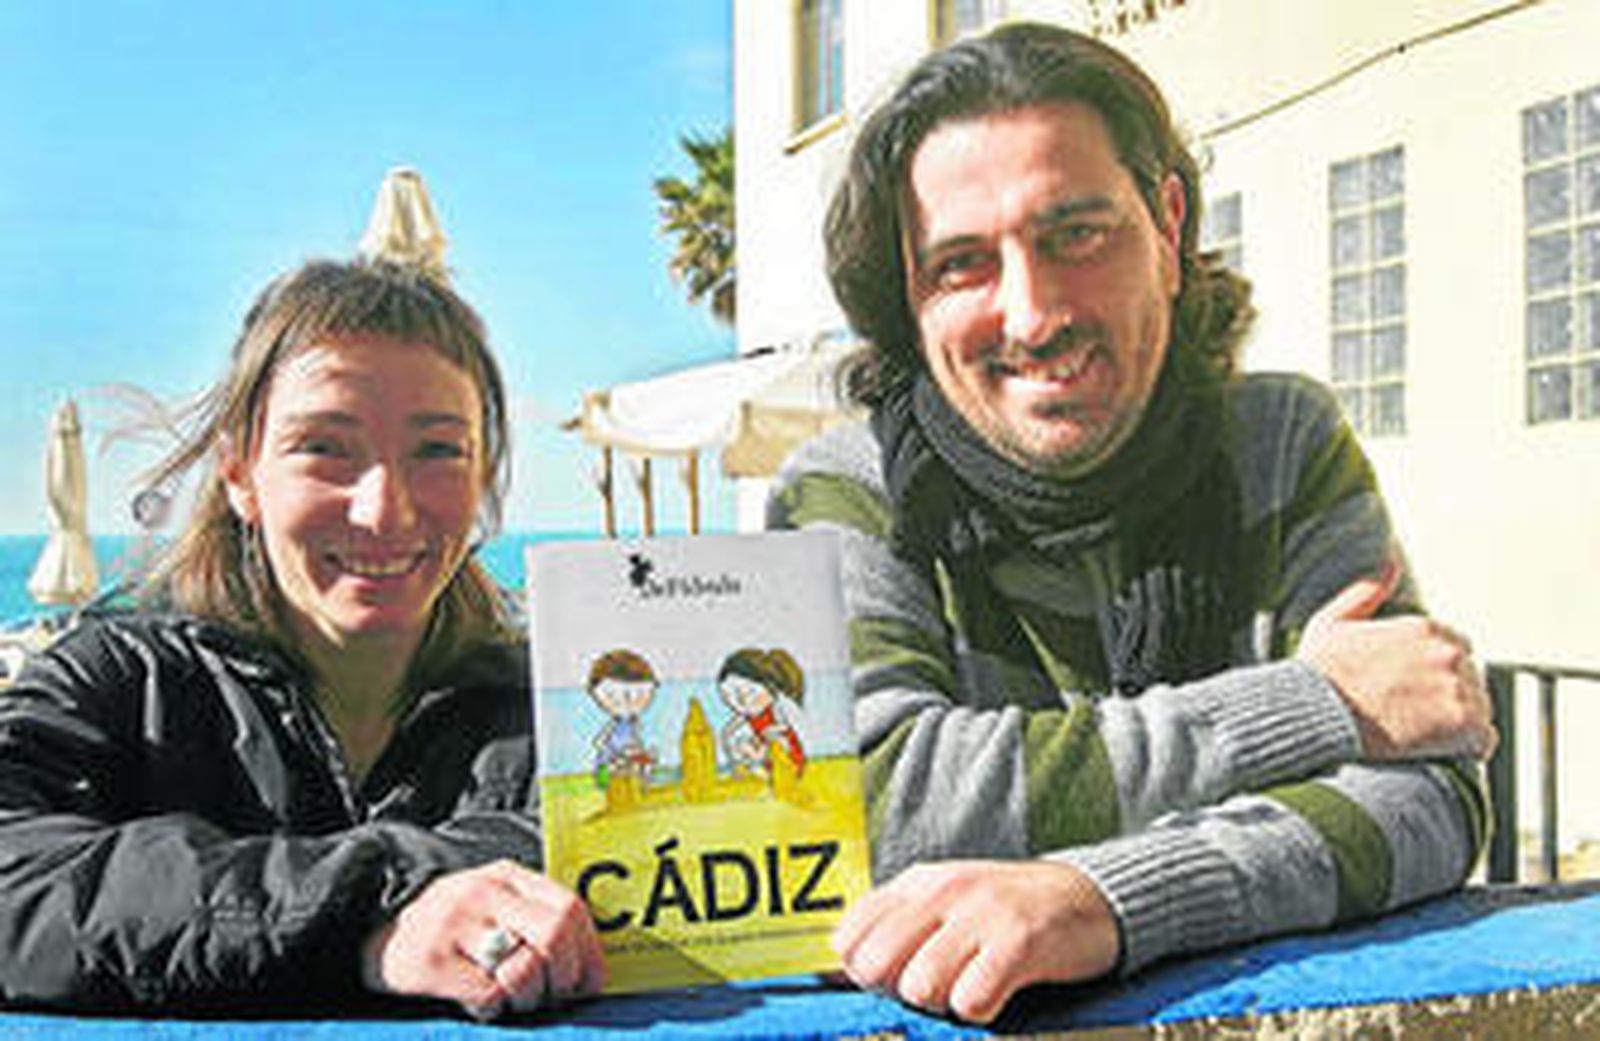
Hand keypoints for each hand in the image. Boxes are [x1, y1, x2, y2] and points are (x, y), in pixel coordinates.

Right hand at [361, 859, 605, 1019]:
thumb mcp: (492, 911)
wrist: (370, 941)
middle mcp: (482, 891)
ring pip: (524, 970)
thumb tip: (593, 976)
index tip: (586, 985)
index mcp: (506, 877)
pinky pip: (488, 996)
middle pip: (555, 935)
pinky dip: (492, 1010)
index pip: (570, 908)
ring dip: (527, 999)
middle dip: (563, 978)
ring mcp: (454, 922)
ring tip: (509, 1000)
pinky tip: (475, 1004)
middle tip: (549, 998)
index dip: (588, 954)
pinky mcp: (431, 959)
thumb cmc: (448, 936)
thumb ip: (536, 924)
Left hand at [832, 859, 1118, 1023]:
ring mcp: (979, 913)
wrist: (1085, 898)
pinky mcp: (1019, 940)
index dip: (861, 972)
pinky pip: (972, 999)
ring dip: (942, 1002)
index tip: (890, 979)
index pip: (849, 936)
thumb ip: (890, 933)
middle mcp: (941, 891)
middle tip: (934, 986)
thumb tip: (829, 975)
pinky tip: (997, 993)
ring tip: (969, 986)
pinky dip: (981, 1009)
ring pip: (919, 986)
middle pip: (875, 965)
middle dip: (896, 991)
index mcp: (915, 884)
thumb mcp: (940, 908)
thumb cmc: (1001, 913)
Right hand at [1297, 565, 1495, 760]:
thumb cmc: (1317, 674)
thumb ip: (1366, 591)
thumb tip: (1390, 563)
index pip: (1454, 647)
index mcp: (1424, 627)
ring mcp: (1459, 688)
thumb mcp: (1332, 620)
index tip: (1411, 689)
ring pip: (1478, 708)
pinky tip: (1440, 751)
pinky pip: (1484, 740)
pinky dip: (1467, 748)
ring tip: (1421, 734)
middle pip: (1468, 677)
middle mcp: (1449, 653)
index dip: (1432, 671)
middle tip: (1413, 714)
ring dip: (1457, 722)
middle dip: (1446, 694)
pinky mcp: (1462, 724)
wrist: (1314, 714)